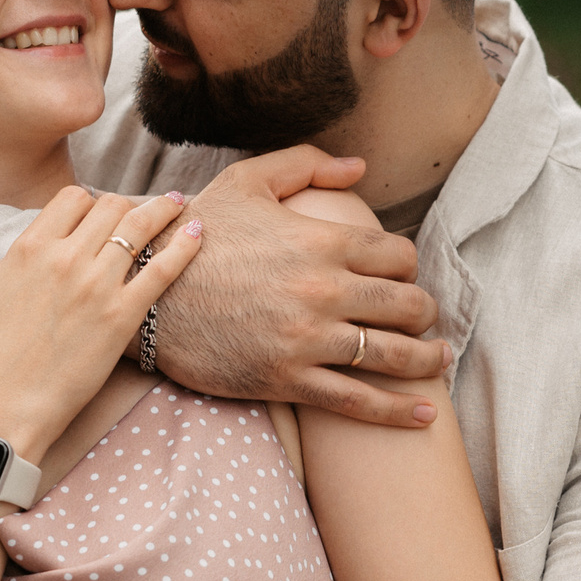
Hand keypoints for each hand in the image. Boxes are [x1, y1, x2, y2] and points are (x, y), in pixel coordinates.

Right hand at [0, 186, 202, 454]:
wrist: (8, 406)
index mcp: (29, 248)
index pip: (72, 198)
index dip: (88, 202)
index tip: (98, 214)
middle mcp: (66, 257)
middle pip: (110, 207)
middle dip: (125, 205)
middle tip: (142, 211)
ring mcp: (98, 284)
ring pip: (139, 226)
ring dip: (163, 210)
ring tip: (180, 204)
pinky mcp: (123, 315)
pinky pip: (163, 268)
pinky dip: (184, 245)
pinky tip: (198, 232)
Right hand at [160, 148, 447, 427]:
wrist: (143, 293)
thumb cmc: (196, 235)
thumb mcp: (246, 182)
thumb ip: (305, 164)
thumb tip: (359, 168)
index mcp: (321, 240)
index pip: (399, 256)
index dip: (407, 266)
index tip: (399, 276)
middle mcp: (323, 290)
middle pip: (408, 305)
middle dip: (423, 312)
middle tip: (421, 319)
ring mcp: (308, 338)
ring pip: (394, 354)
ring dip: (426, 359)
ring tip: (437, 360)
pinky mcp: (288, 378)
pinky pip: (357, 401)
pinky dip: (398, 411)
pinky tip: (425, 416)